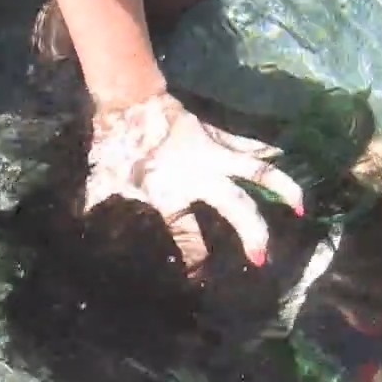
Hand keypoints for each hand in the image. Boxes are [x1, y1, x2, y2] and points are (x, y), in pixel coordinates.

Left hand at [86, 93, 305, 270]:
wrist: (132, 105)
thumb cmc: (119, 147)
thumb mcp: (105, 180)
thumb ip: (97, 201)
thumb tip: (80, 217)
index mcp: (172, 193)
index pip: (188, 234)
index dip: (194, 256)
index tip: (200, 276)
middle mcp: (201, 177)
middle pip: (235, 207)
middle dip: (250, 232)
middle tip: (262, 257)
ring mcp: (214, 156)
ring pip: (255, 173)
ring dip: (280, 188)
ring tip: (301, 207)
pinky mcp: (218, 137)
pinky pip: (247, 145)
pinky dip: (264, 151)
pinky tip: (282, 159)